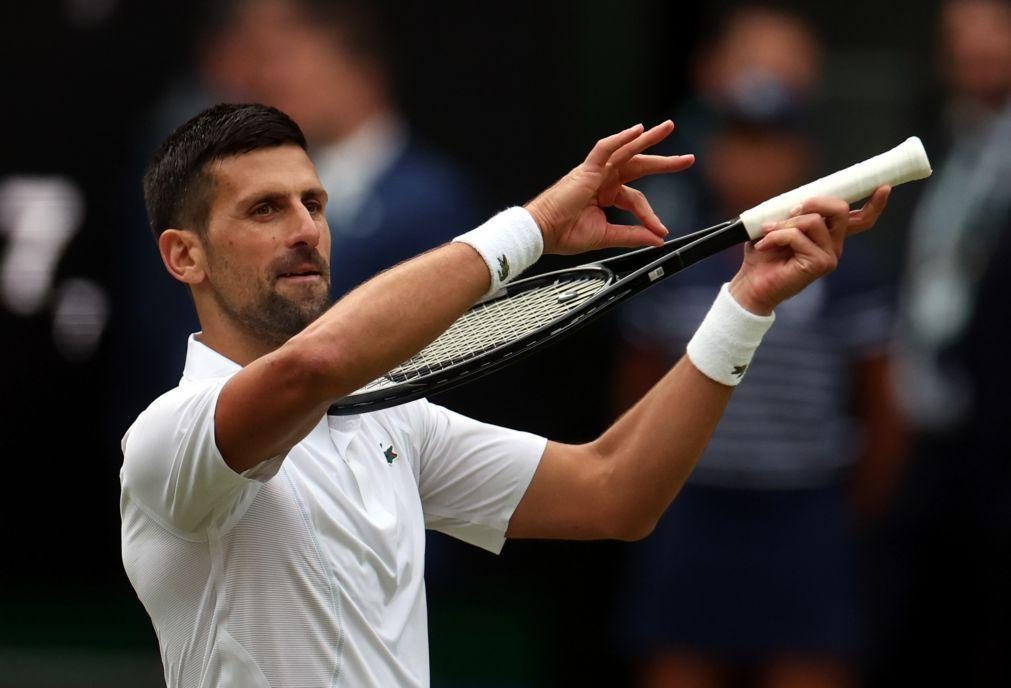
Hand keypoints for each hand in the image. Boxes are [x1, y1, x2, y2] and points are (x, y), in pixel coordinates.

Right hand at [525, 121, 693, 254]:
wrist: (543, 232)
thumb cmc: (565, 233)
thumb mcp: (606, 235)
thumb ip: (632, 235)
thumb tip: (656, 239)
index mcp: (606, 195)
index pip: (636, 199)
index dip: (650, 215)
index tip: (659, 231)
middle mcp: (603, 180)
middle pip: (638, 166)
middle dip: (664, 162)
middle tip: (687, 159)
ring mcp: (595, 172)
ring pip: (626, 150)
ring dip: (648, 139)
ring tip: (668, 128)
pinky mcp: (587, 169)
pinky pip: (606, 148)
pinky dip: (622, 138)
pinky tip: (638, 130)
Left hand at [729, 186, 890, 314]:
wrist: (751, 285)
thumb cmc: (762, 256)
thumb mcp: (777, 225)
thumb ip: (794, 212)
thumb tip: (799, 199)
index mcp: (828, 236)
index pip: (859, 219)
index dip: (874, 204)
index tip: (883, 187)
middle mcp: (834, 245)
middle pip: (840, 210)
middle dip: (813, 202)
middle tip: (789, 211)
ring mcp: (829, 256)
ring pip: (814, 220)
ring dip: (785, 223)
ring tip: (768, 233)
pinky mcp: (819, 264)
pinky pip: (798, 236)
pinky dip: (776, 236)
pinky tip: (764, 246)